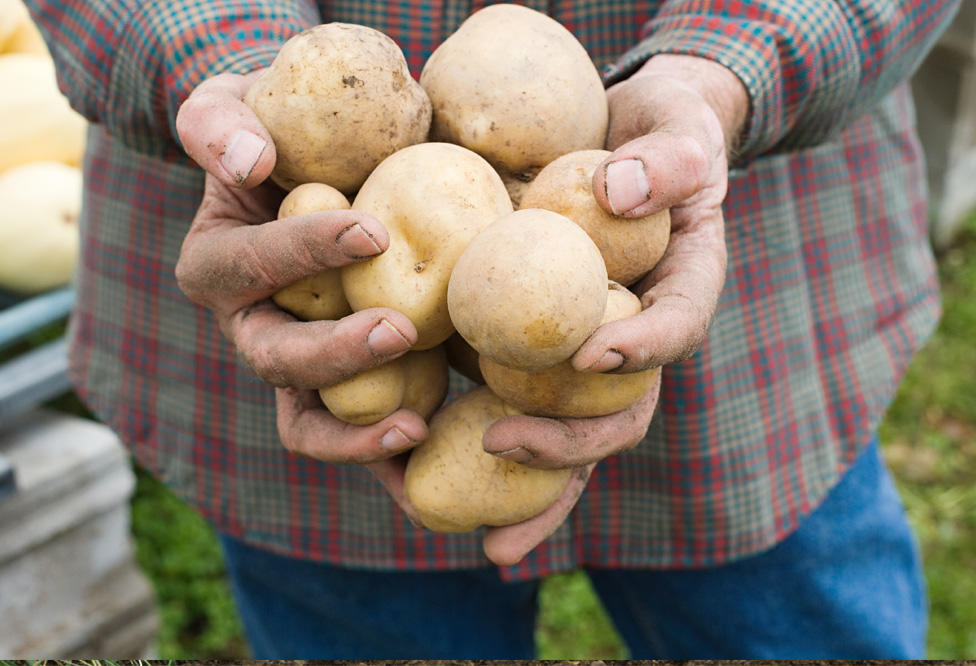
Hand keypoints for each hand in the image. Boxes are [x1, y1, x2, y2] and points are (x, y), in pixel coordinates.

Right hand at [174, 72, 428, 469]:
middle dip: (334, 355)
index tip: (372, 231)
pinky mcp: (344, 388)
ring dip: (357, 436)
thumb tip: (249, 163)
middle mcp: (251, 327)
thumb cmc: (272, 133)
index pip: (253, 265)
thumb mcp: (230, 107)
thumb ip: (221, 124)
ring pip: (309, 423)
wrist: (310, 173)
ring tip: (416, 428)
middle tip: (400, 332)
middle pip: (278, 362)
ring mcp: (297, 368)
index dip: (305, 253)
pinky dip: (391, 462)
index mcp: (217, 266)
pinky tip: (434, 468)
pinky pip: (361, 434)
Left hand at [466, 54, 748, 565]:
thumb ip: (667, 157)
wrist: (627, 141)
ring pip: (569, 433)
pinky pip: (517, 404)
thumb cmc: (661, 131)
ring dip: (534, 492)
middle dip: (569, 444)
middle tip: (504, 446)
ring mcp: (586, 353)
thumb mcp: (678, 127)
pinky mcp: (538, 349)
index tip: (591, 351)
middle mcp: (636, 339)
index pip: (676, 327)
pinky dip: (484, 451)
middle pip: (619, 411)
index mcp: (682, 289)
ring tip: (490, 546)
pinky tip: (428, 480)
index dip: (642, 349)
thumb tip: (620, 192)